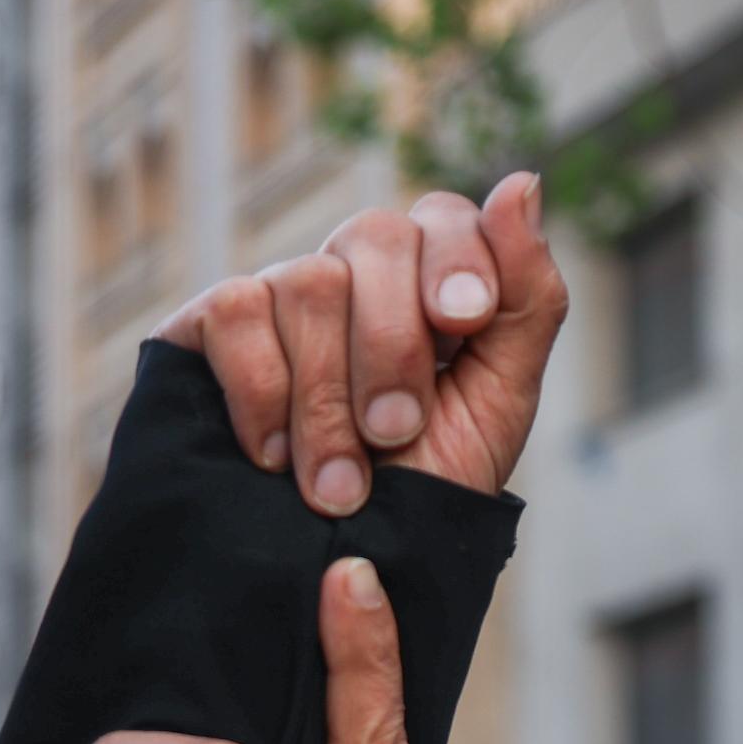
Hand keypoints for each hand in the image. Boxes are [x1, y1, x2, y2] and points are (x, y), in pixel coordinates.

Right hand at [151, 171, 568, 513]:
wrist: (340, 561)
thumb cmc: (426, 482)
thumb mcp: (499, 405)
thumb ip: (528, 301)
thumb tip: (522, 182)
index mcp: (431, 279)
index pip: (444, 217)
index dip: (455, 258)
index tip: (463, 321)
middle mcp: (356, 269)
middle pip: (374, 237)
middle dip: (392, 347)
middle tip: (396, 433)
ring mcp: (284, 291)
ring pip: (308, 285)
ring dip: (328, 401)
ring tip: (340, 485)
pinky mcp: (214, 322)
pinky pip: (237, 312)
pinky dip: (263, 393)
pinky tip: (275, 456)